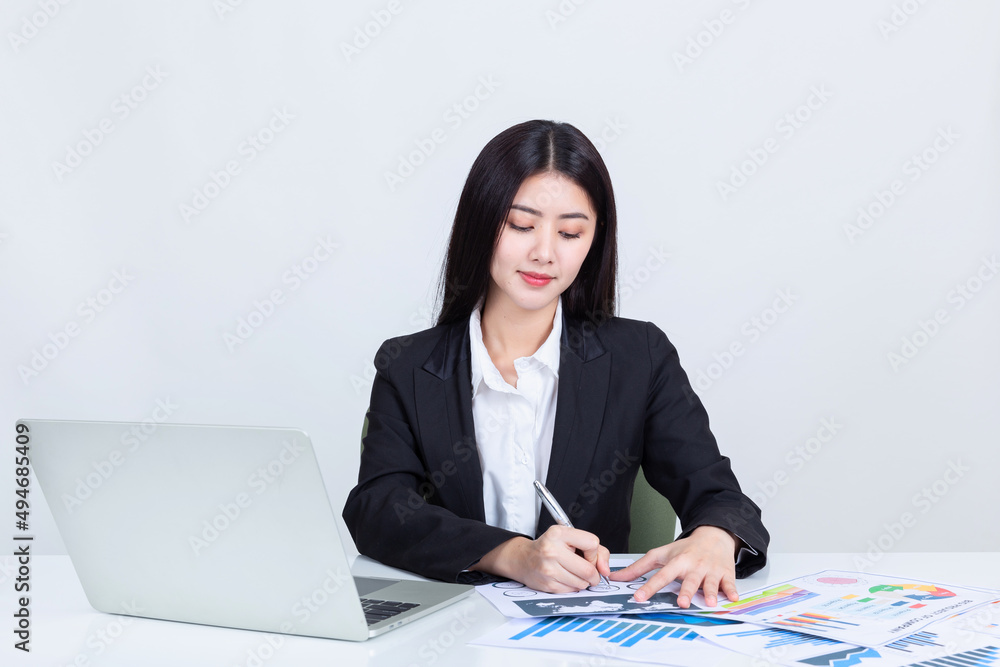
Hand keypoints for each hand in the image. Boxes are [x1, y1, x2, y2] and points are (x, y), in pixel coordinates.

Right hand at [471, 525, 610, 592]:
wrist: (523, 559)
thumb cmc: (550, 547)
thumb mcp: (571, 538)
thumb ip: (597, 550)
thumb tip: (605, 569)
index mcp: (559, 533)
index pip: (592, 543)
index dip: (594, 553)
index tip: (588, 555)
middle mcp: (552, 550)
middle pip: (588, 569)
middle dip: (594, 574)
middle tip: (589, 572)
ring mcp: (549, 569)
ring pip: (582, 583)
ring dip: (583, 581)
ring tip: (573, 573)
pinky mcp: (547, 584)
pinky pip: (572, 591)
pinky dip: (573, 587)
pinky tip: (565, 578)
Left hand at [609, 525, 737, 607]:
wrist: (713, 535)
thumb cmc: (685, 548)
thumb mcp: (661, 554)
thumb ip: (638, 568)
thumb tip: (615, 577)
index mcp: (677, 562)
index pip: (661, 576)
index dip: (650, 587)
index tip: (640, 598)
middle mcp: (694, 566)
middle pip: (688, 580)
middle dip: (686, 591)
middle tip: (681, 602)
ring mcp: (710, 570)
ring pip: (710, 583)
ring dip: (710, 592)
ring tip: (709, 602)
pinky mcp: (726, 574)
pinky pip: (729, 584)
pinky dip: (732, 591)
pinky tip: (733, 598)